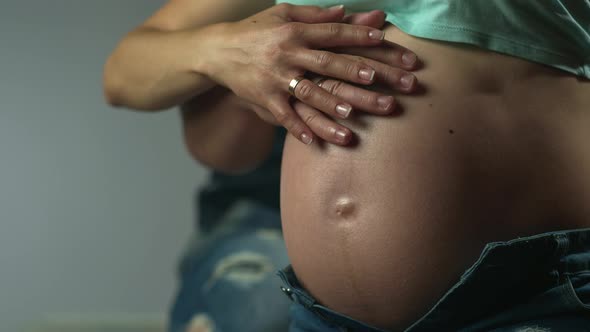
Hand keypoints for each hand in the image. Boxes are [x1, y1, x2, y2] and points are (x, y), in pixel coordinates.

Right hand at [248, 10, 419, 145]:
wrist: (218, 50)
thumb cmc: (256, 31)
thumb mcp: (282, 14)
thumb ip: (315, 15)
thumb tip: (346, 11)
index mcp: (296, 31)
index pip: (331, 32)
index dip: (356, 34)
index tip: (381, 38)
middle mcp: (288, 54)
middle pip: (326, 63)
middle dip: (353, 70)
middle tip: (377, 78)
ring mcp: (276, 78)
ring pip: (307, 92)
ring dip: (329, 103)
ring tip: (351, 114)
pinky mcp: (264, 98)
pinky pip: (282, 116)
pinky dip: (296, 128)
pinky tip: (312, 142)